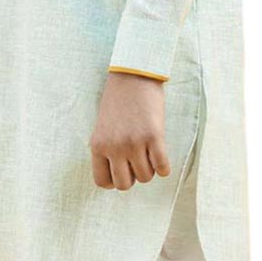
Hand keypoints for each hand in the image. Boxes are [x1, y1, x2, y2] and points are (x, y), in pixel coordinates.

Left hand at [89, 71, 170, 189]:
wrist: (134, 75)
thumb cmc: (118, 100)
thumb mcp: (103, 127)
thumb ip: (107, 149)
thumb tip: (120, 174)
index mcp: (97, 146)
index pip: (102, 181)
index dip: (114, 180)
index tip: (123, 170)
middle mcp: (114, 147)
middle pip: (124, 185)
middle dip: (133, 176)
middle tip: (137, 161)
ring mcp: (134, 143)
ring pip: (145, 177)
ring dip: (150, 169)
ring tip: (149, 152)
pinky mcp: (154, 136)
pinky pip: (162, 167)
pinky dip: (164, 167)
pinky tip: (160, 155)